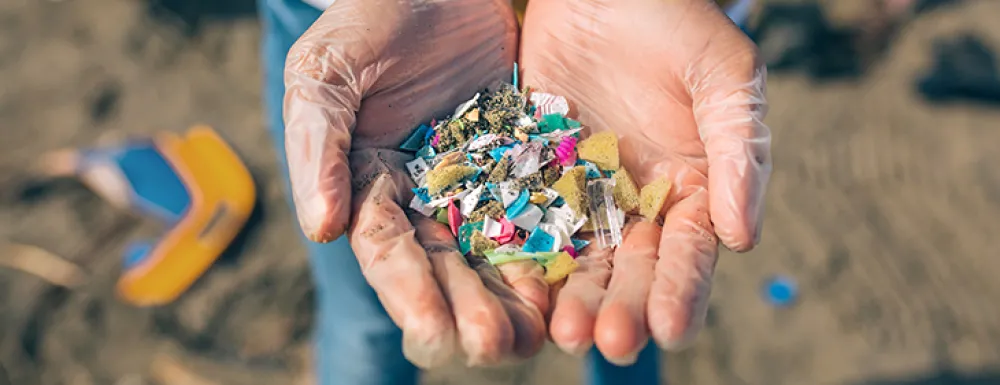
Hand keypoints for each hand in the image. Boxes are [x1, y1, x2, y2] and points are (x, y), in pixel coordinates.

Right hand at [284, 0, 547, 366]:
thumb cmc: (367, 19)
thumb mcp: (326, 75)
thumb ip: (318, 148)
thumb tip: (321, 228)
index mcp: (369, 185)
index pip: (387, 249)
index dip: (408, 292)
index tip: (432, 332)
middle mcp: (424, 196)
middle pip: (446, 264)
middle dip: (469, 308)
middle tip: (497, 347)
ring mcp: (477, 180)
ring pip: (496, 248)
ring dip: (514, 295)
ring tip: (538, 335)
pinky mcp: (524, 158)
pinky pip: (541, 205)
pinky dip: (553, 244)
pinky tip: (572, 279)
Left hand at [520, 0, 771, 363]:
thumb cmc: (677, 20)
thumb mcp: (724, 75)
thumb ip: (740, 152)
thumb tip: (743, 239)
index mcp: (694, 189)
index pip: (690, 251)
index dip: (682, 291)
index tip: (670, 328)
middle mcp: (638, 202)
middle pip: (631, 269)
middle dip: (622, 308)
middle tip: (609, 341)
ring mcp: (582, 192)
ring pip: (577, 258)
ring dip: (571, 298)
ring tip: (560, 331)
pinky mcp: (534, 173)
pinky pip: (526, 220)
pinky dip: (521, 256)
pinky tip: (515, 287)